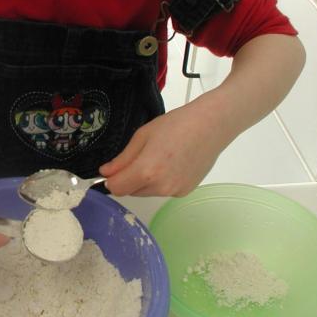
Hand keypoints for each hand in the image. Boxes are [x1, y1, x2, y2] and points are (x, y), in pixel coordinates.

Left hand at [100, 100, 227, 196]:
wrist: (211, 125)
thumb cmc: (176, 124)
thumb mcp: (142, 136)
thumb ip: (122, 159)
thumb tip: (105, 173)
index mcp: (146, 171)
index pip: (117, 188)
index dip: (110, 180)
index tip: (112, 169)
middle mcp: (160, 187)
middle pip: (131, 191)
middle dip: (128, 178)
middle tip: (140, 156)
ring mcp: (174, 191)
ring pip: (146, 192)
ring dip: (144, 181)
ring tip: (158, 157)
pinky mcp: (185, 192)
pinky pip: (162, 191)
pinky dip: (160, 181)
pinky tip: (171, 163)